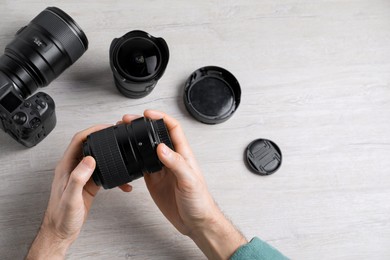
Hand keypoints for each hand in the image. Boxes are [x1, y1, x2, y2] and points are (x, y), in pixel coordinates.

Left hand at [27, 124, 131, 258]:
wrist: (61, 232)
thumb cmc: (61, 217)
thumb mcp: (70, 197)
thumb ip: (78, 177)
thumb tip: (89, 159)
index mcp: (66, 167)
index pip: (78, 141)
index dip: (92, 130)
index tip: (105, 127)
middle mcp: (73, 169)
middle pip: (89, 146)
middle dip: (103, 138)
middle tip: (116, 134)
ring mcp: (81, 176)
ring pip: (97, 158)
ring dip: (110, 155)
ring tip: (122, 153)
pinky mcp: (89, 184)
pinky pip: (103, 173)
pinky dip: (113, 174)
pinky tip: (122, 182)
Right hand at [122, 110, 246, 258]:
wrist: (195, 222)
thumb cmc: (200, 201)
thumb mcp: (190, 181)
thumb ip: (176, 163)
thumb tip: (161, 147)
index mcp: (183, 155)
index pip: (173, 129)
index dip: (161, 118)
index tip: (148, 114)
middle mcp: (172, 159)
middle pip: (157, 136)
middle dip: (144, 125)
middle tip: (129, 121)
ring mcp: (162, 169)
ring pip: (148, 149)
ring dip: (137, 141)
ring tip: (125, 133)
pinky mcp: (154, 181)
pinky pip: (143, 166)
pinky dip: (134, 159)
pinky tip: (128, 156)